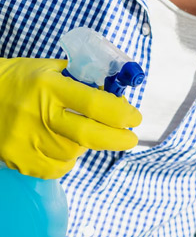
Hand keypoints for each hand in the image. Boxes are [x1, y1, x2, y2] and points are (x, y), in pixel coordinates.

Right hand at [0, 57, 142, 178]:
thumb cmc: (22, 80)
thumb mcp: (51, 69)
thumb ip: (83, 81)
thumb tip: (117, 96)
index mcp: (49, 86)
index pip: (95, 104)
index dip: (122, 114)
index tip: (135, 118)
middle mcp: (37, 113)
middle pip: (89, 135)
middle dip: (118, 139)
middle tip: (130, 138)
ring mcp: (26, 139)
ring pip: (74, 152)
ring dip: (85, 145)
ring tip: (75, 132)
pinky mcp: (19, 159)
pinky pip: (58, 167)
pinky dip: (66, 159)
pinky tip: (59, 144)